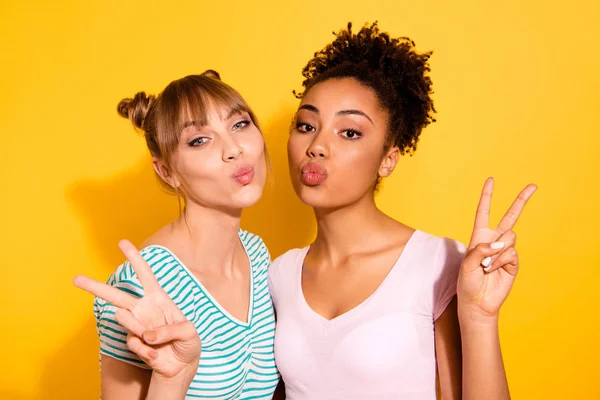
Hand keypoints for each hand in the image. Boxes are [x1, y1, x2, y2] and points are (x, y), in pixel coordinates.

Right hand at [74, 240, 200, 379]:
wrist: (181, 366)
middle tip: (76, 279)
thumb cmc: (188, 343)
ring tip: (152, 338)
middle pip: (117, 295)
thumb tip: (147, 334)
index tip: (121, 242)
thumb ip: (171, 330)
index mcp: (158, 299)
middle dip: (96, 287)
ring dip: (136, 327)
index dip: (134, 258)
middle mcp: (143, 310)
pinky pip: (135, 343)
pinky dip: (149, 351)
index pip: (145, 275)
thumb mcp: (190, 332)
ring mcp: (137, 326)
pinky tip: (156, 355)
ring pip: (122, 318)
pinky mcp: (133, 343)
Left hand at [457, 178, 536, 321]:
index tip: (491, 180)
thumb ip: (479, 250)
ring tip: (486, 266)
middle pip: (510, 217)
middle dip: (521, 201)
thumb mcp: (465, 264)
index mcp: (479, 236)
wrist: (477, 302)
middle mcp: (494, 241)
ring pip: (510, 238)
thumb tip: (499, 244)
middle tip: (533, 186)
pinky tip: (492, 270)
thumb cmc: (467, 282)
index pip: (484, 212)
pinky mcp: (513, 262)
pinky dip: (500, 261)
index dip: (487, 196)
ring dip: (496, 252)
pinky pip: (511, 253)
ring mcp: (505, 251)